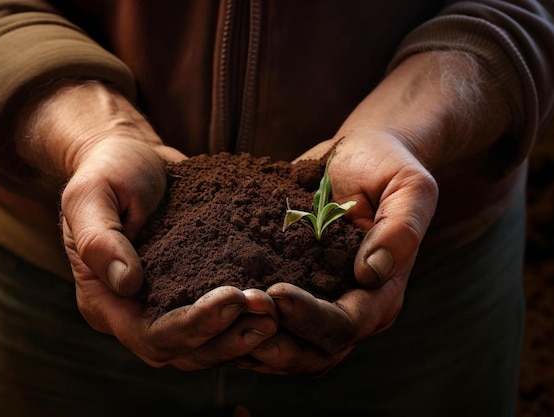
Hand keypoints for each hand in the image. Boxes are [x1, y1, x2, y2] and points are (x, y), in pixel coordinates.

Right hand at [16, 80, 277, 368]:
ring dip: (243, 336)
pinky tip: (278, 307)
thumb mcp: (91, 195)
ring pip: (207, 345)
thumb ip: (99, 239)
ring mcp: (166, 306)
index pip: (150, 335)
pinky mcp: (192, 293)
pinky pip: (221, 321)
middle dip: (227, 338)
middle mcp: (136, 314)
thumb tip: (126, 283)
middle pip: (184, 351)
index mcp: (105, 301)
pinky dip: (247, 320)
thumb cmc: (108, 172)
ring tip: (278, 315)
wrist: (135, 158)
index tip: (232, 298)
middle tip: (269, 314)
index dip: (193, 327)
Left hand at [240, 51, 510, 375]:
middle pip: (314, 352)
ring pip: (289, 351)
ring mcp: (321, 306)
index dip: (310, 316)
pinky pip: (272, 328)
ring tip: (223, 318)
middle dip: (276, 339)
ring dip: (256, 343)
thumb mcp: (410, 187)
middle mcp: (352, 310)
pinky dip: (246, 328)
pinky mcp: (296, 294)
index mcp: (382, 294)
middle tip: (242, 309)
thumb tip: (372, 272)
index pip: (345, 325)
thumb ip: (401, 228)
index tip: (276, 291)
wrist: (360, 157)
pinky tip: (218, 310)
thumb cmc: (387, 168)